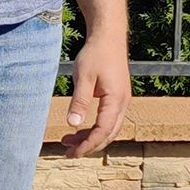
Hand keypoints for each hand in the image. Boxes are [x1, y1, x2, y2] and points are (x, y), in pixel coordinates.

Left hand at [62, 24, 129, 157]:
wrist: (109, 37)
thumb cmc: (96, 54)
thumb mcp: (84, 77)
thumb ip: (79, 101)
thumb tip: (73, 124)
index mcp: (116, 100)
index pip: (103, 131)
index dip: (88, 145)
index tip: (72, 153)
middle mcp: (123, 103)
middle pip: (108, 134)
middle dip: (88, 146)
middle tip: (67, 152)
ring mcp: (122, 101)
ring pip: (109, 129)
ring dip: (90, 138)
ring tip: (68, 142)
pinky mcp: (117, 98)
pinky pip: (108, 120)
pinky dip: (95, 128)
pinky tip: (79, 129)